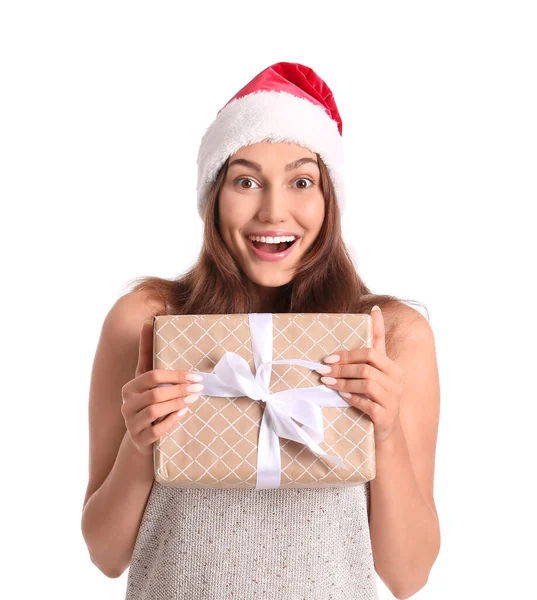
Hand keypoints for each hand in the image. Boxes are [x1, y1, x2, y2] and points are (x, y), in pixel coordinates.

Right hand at [120, 320, 204, 455]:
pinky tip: (183, 414)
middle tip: (199, 386)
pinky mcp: (140, 440)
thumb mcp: (148, 380)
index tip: (195, 374)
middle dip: (179, 388)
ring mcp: (131, 424)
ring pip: (154, 411)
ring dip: (177, 403)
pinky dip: (171, 421)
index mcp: (129, 388)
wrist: (142, 439)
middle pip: (155, 393)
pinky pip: (156, 430)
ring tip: (193, 397)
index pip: (151, 376)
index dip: (175, 375)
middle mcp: (127, 405)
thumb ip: (148, 354)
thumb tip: (148, 323)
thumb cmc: (149, 403)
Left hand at [316, 306, 403, 444]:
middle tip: (323, 370)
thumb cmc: (377, 397)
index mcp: (393, 369)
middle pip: (366, 368)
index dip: (349, 353)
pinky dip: (352, 398)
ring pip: (366, 384)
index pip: (372, 352)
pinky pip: (367, 404)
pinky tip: (341, 396)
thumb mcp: (377, 372)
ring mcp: (393, 399)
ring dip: (343, 382)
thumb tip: (375, 311)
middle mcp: (396, 382)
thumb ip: (374, 347)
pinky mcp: (386, 416)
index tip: (330, 356)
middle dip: (342, 368)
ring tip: (327, 382)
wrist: (386, 431)